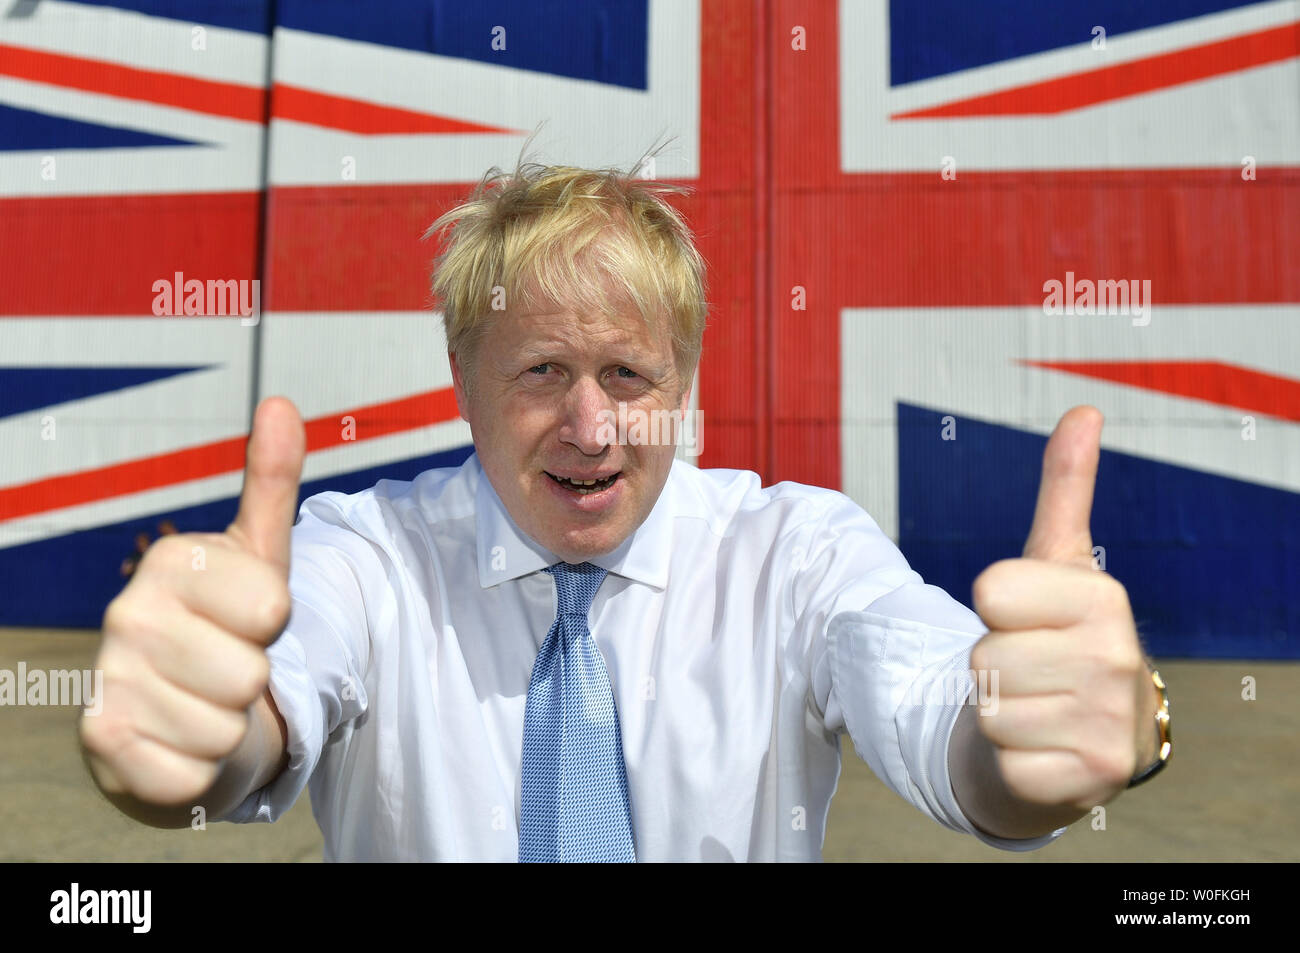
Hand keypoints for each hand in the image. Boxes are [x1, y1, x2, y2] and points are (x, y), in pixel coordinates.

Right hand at [80, 397, 305, 805]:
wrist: (174, 717)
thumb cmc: (227, 628)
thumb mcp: (259, 556)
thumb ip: (271, 483)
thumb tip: (282, 403)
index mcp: (170, 560)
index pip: (275, 607)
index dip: (275, 623)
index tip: (248, 618)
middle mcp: (126, 614)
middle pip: (253, 671)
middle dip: (252, 680)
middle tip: (224, 667)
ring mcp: (108, 678)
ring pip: (228, 725)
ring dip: (228, 726)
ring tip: (201, 702)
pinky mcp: (102, 743)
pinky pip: (194, 772)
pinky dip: (200, 771)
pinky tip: (177, 742)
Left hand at [969, 406, 1153, 814]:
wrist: (1087, 736)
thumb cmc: (1060, 637)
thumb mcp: (1060, 563)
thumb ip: (1065, 489)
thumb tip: (1083, 409)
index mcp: (1103, 599)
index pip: (989, 592)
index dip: (992, 606)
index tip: (1023, 616)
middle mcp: (1117, 661)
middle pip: (980, 655)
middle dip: (989, 663)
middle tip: (1027, 668)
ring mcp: (1109, 725)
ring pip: (985, 709)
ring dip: (996, 711)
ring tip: (1034, 705)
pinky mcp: (1088, 781)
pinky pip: (1001, 760)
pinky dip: (1007, 758)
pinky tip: (1040, 748)